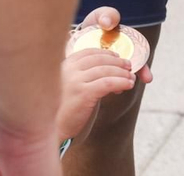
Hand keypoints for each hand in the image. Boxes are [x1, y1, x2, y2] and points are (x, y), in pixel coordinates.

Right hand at [56, 7, 151, 141]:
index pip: (88, 52)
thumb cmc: (62, 111)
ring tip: (131, 79)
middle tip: (129, 66)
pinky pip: (108, 83)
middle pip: (99, 59)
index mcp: (64, 66)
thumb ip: (83, 76)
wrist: (52, 131)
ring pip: (106, 71)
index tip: (117, 57)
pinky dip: (121, 82)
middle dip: (117, 62)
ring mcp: (75, 81)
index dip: (106, 53)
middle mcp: (68, 70)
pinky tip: (127, 86)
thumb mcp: (70, 87)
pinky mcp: (83, 93)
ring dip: (122, 73)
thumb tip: (110, 70)